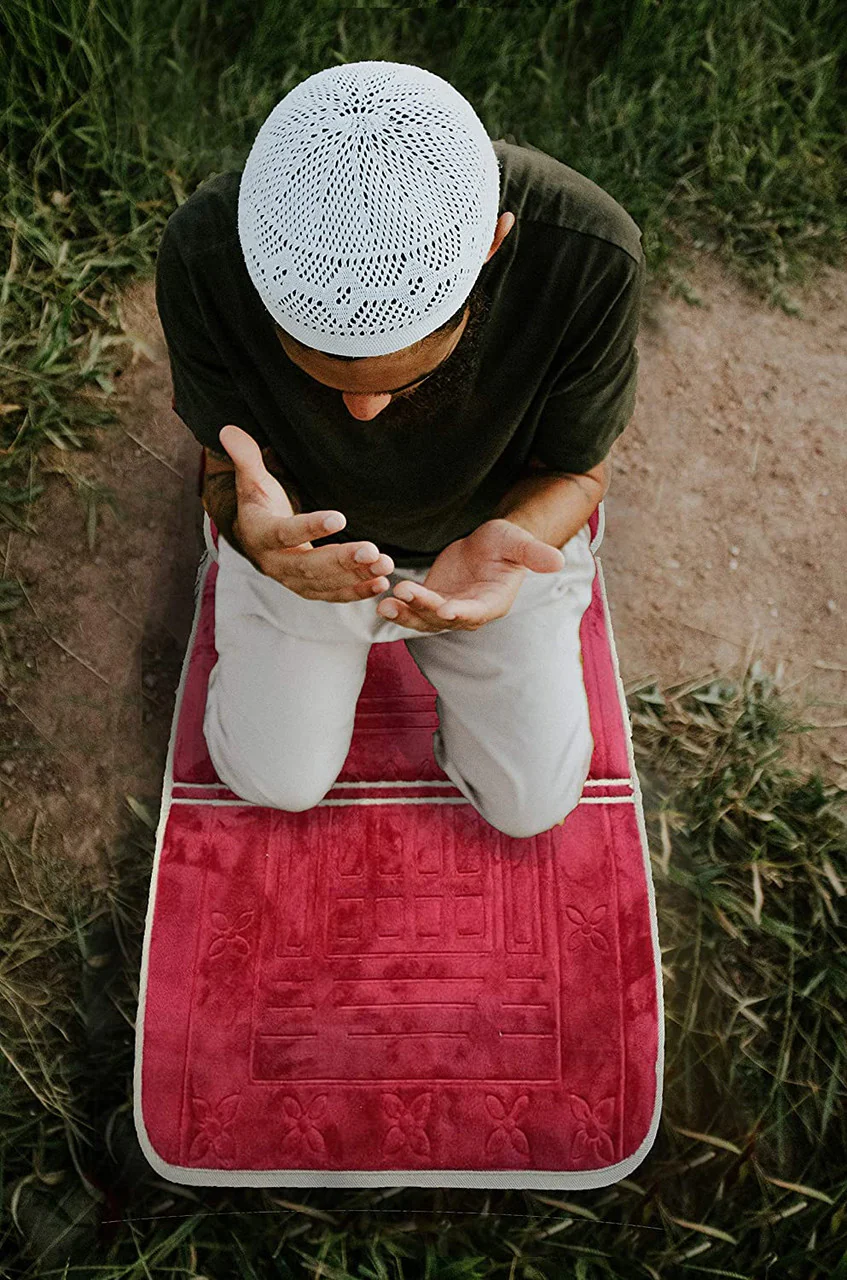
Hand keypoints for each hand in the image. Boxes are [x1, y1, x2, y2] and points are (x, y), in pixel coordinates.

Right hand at [218, 424, 394, 600]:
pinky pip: (332, 595)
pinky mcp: (309, 590)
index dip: (310, 527)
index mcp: (260, 535)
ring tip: (386, 564)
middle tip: (374, 551)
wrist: (254, 539)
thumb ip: (245, 457)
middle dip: (342, 561)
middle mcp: (274, 563)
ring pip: (324, 583)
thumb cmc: (259, 504)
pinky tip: (380, 583)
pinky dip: (356, 592)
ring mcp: (292, 580)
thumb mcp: (251, 480)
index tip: (340, 518)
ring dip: (356, 576)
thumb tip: (228, 429)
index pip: (285, 533)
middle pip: (308, 565)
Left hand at [376, 519, 565, 632]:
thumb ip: (534, 554)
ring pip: (425, 619)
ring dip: (405, 613)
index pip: (476, 611)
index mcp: (493, 602)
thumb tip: (558, 561)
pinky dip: (399, 608)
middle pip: (445, 617)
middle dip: (424, 608)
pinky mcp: (431, 601)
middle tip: (405, 594)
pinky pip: (413, 610)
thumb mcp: (519, 543)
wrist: (488, 544)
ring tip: (385, 604)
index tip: (445, 609)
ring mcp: (448, 609)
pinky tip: (381, 601)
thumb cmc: (506, 543)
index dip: (461, 612)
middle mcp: (470, 612)